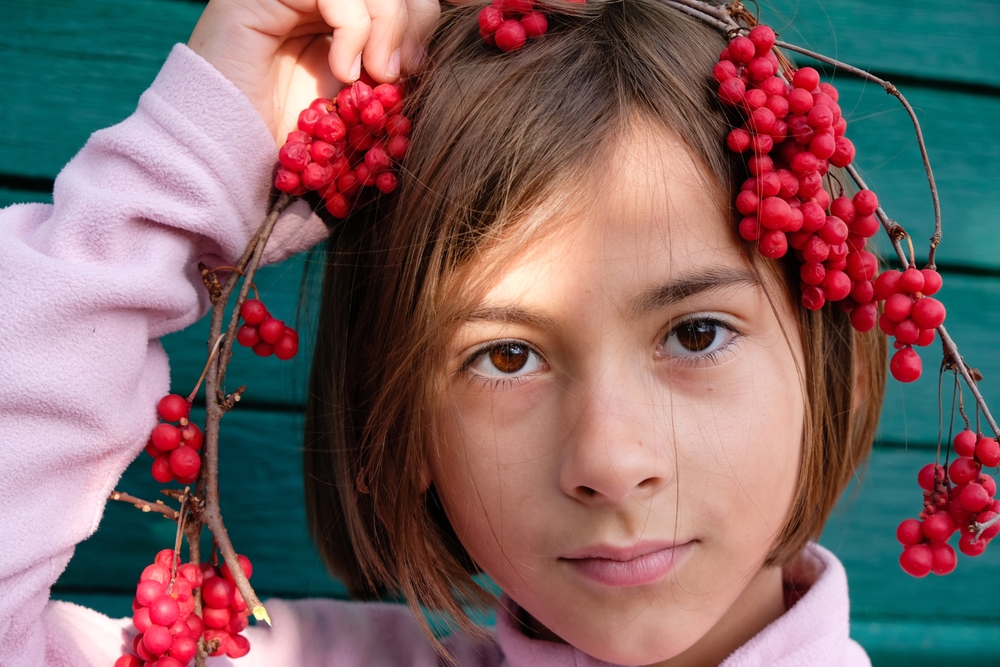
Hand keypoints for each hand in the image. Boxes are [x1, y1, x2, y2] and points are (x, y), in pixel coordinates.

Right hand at [188, 0, 439, 143]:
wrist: (229, 158)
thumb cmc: (293, 144)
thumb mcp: (358, 110)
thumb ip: (389, 78)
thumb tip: (424, 56)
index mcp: (341, 15)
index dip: (421, 17)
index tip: (417, 68)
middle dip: (412, 19)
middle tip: (403, 72)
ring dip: (388, 26)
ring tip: (379, 77)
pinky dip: (354, 30)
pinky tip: (345, 72)